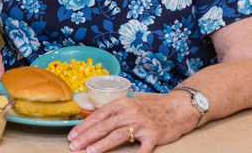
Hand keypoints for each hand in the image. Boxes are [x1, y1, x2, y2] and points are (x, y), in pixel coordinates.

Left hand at [67, 93, 195, 152]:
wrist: (178, 107)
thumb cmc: (152, 107)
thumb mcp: (132, 104)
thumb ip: (116, 111)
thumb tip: (94, 121)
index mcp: (122, 103)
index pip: (99, 115)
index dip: (84, 126)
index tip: (72, 135)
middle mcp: (131, 112)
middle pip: (104, 125)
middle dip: (87, 136)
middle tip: (74, 145)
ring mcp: (142, 124)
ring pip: (117, 135)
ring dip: (101, 144)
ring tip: (89, 151)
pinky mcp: (154, 135)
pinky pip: (142, 149)